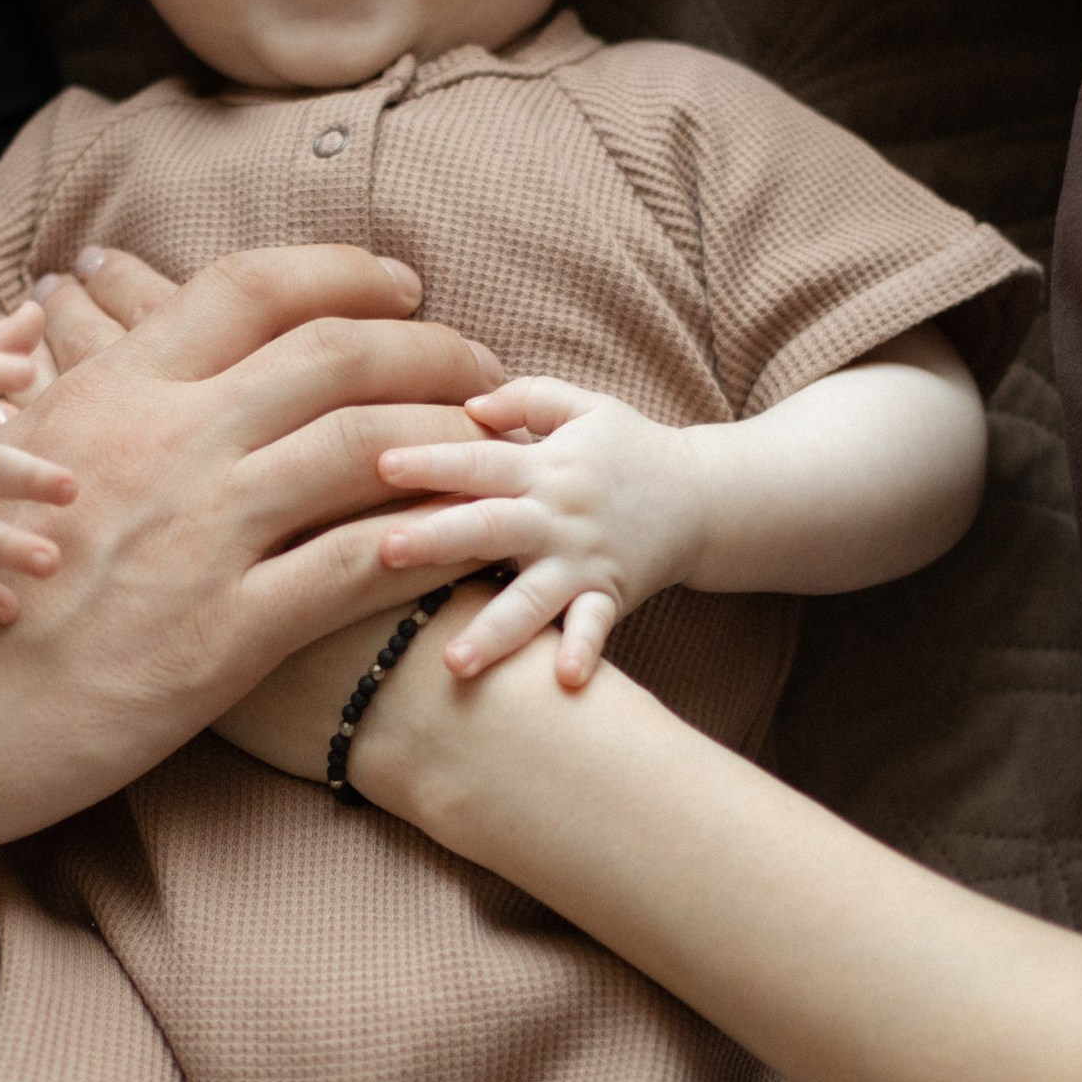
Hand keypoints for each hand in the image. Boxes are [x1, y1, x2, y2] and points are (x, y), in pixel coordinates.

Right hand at [0, 245, 503, 844]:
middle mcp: (165, 443)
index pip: (251, 286)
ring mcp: (198, 538)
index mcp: (113, 390)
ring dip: (454, 442)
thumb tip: (68, 332)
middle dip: (434, 349)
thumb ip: (57, 394)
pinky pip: (358, 572)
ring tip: (497, 457)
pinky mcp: (218, 639)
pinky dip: (432, 548)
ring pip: (369, 449)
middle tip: (484, 371)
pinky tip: (470, 548)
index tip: (402, 287)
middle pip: (338, 352)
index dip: (345, 273)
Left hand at [376, 378, 710, 685]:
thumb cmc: (630, 449)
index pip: (477, 459)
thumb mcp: (584, 407)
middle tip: (385, 551)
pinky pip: (594, 627)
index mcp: (543, 467)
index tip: (377, 463)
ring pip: (531, 598)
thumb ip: (526, 398)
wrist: (704, 496)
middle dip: (437, 539)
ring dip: (493, 630)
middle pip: (490, 527)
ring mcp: (582, 561)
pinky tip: (565, 683)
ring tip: (453, 662)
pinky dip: (583, 651)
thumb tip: (468, 403)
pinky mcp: (609, 595)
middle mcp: (556, 517)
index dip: (429, 460)